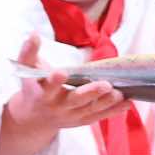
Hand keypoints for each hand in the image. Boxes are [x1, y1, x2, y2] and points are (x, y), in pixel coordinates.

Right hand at [0, 34, 130, 154]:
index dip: (54, 81)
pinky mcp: (82, 121)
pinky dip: (113, 112)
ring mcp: (71, 116)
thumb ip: (29, 51)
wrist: (34, 118)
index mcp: (43, 93)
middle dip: (90, 93)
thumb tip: (34, 34)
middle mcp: (58, 106)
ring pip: (90, 110)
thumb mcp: (27, 70)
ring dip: (106, 102)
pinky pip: (99, 116)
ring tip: (120, 93)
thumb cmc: (34, 87)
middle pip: (75, 100)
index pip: (49, 87)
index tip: (61, 72)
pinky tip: (127, 103)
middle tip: (105, 85)